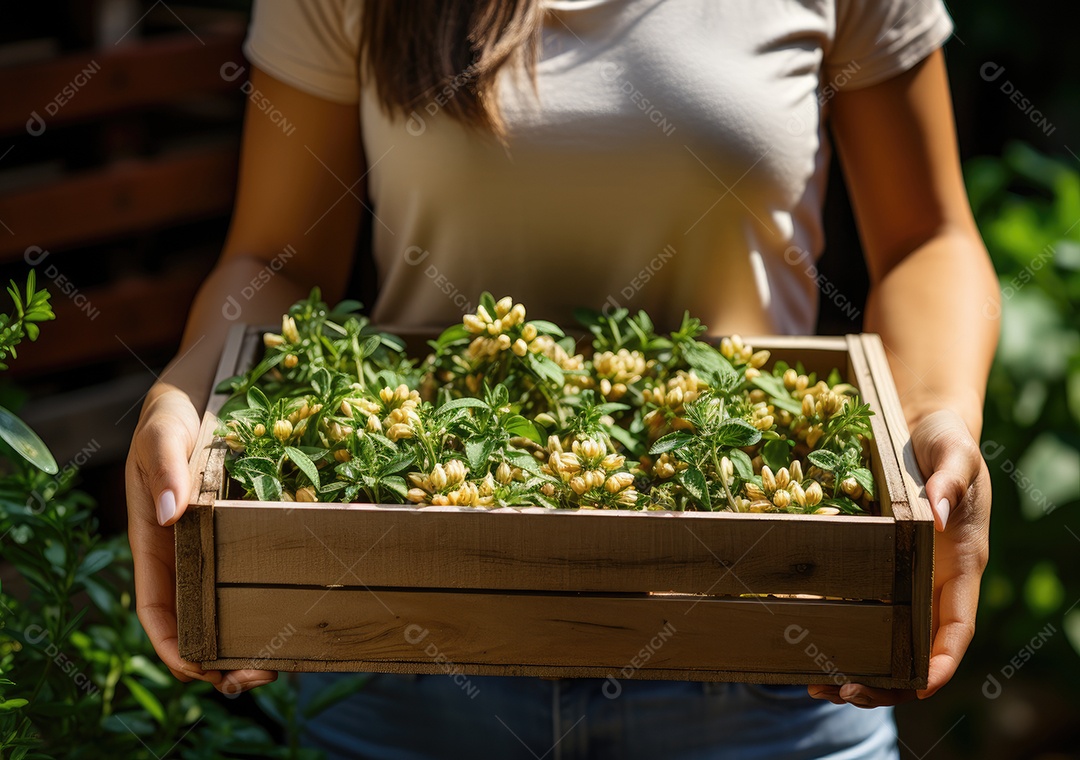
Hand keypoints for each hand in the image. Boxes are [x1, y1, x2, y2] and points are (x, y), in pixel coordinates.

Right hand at [126, 386, 277, 694]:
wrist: (205, 387)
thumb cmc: (172, 413)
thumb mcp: (161, 432)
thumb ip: (163, 466)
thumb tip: (170, 514)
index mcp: (154, 543)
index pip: (156, 609)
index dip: (172, 645)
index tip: (200, 668)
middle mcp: (186, 554)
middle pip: (196, 620)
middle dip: (220, 658)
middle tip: (262, 673)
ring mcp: (218, 546)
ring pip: (230, 606)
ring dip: (251, 639)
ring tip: (287, 661)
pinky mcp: (248, 532)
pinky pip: (260, 574)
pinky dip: (276, 599)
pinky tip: (307, 612)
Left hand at [808, 408, 990, 707]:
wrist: (920, 425)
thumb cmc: (946, 441)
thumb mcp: (955, 452)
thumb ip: (951, 480)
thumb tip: (937, 516)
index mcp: (962, 566)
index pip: (956, 628)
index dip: (941, 663)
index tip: (918, 687)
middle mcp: (934, 582)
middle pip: (917, 650)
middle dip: (886, 681)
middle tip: (843, 693)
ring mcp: (905, 578)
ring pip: (886, 641)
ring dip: (857, 670)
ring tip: (814, 686)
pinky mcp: (877, 567)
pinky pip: (863, 609)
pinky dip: (839, 633)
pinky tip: (804, 646)